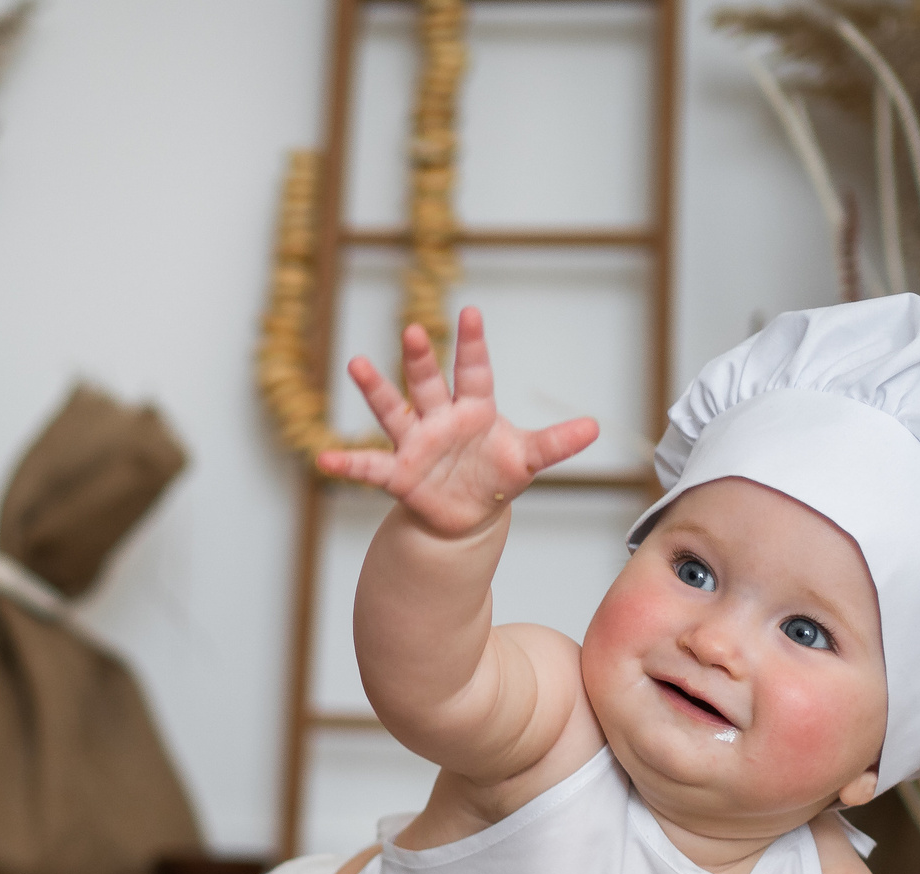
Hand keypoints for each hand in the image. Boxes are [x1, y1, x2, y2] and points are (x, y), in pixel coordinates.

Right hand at [314, 309, 598, 539]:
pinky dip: (347, 465)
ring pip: (393, 411)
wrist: (469, 514)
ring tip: (356, 364)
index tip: (470, 313)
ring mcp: (415, 443)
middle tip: (415, 331)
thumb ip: (555, 444)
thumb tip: (595, 427)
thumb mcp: (527, 459)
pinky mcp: (399, 474)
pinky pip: (369, 468)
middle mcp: (439, 418)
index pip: (473, 370)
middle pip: (427, 382)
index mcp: (473, 408)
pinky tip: (324, 461)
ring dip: (375, 390)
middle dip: (421, 358)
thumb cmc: (496, 475)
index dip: (471, 343)